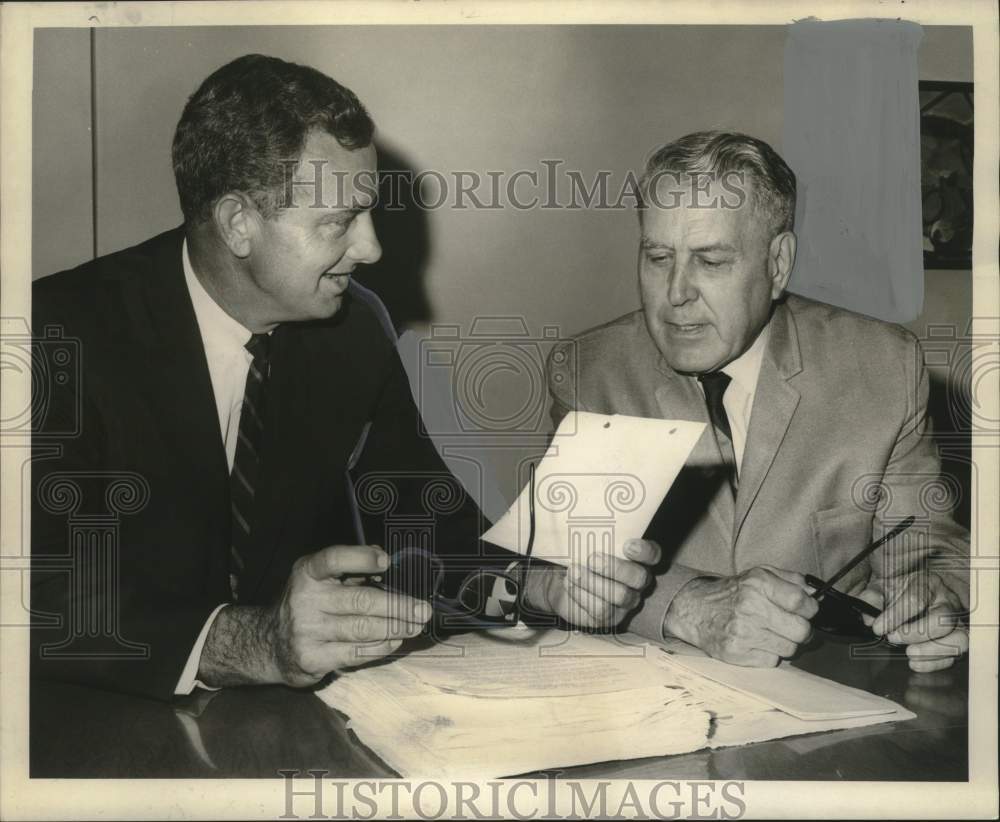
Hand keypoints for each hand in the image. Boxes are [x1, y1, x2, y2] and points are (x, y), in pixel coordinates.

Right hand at [200, 545, 431, 687]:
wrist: (269, 644)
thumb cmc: (309, 604)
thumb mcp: (320, 579)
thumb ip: (350, 569)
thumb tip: (384, 557)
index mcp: (308, 572)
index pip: (334, 559)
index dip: (361, 559)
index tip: (387, 562)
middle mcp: (305, 600)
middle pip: (360, 601)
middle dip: (398, 605)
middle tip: (423, 610)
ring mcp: (307, 631)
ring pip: (362, 630)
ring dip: (396, 628)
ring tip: (416, 626)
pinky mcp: (313, 659)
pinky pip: (356, 653)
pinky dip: (380, 647)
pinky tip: (395, 641)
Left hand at [524, 538, 660, 628]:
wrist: (560, 579)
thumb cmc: (577, 555)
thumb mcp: (584, 540)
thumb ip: (591, 531)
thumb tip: (583, 508)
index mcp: (636, 559)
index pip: (653, 555)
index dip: (645, 552)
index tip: (628, 545)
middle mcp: (636, 583)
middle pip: (639, 578)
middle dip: (616, 568)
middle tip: (593, 559)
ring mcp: (624, 603)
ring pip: (619, 596)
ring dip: (593, 582)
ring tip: (574, 572)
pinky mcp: (608, 618)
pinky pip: (601, 610)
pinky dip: (583, 595)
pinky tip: (570, 584)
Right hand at [664, 565, 818, 665]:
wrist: (696, 609)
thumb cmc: (734, 592)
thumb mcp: (760, 574)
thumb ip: (791, 580)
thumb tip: (815, 594)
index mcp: (758, 584)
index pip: (800, 602)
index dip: (810, 609)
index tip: (806, 610)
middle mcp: (750, 607)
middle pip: (801, 630)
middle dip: (801, 629)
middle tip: (791, 625)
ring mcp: (742, 632)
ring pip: (789, 649)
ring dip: (784, 642)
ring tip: (771, 632)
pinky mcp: (736, 653)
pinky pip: (772, 661)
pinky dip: (768, 653)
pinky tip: (757, 642)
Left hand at [858, 573, 967, 671]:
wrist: (916, 586)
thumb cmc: (900, 587)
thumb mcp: (883, 585)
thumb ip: (872, 598)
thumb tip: (868, 619)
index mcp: (928, 584)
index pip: (916, 600)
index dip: (895, 616)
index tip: (878, 628)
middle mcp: (947, 601)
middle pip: (943, 619)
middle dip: (917, 633)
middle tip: (894, 638)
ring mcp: (957, 621)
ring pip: (959, 638)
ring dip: (933, 650)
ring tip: (910, 654)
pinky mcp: (958, 638)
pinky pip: (956, 655)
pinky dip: (937, 663)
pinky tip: (916, 663)